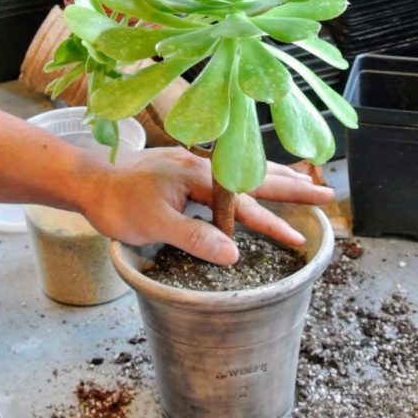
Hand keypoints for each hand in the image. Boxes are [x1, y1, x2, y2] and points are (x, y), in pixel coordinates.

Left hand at [79, 147, 332, 265]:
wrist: (89, 180)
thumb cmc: (116, 203)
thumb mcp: (154, 225)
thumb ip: (195, 238)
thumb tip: (234, 254)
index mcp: (199, 177)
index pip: (244, 204)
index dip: (272, 223)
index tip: (299, 239)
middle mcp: (202, 165)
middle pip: (256, 176)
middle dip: (294, 187)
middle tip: (328, 193)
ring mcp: (195, 164)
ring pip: (245, 170)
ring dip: (278, 176)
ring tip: (309, 178)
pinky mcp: (187, 168)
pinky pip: (231, 170)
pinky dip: (253, 173)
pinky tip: (259, 177)